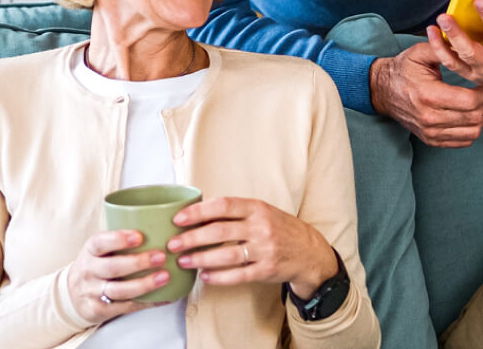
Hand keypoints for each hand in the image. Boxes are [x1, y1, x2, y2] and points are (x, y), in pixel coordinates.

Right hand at [66, 229, 174, 323]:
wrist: (73, 293)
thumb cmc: (96, 265)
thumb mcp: (99, 250)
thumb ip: (119, 240)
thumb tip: (158, 227)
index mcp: (90, 250)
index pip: (100, 243)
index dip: (119, 239)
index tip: (139, 236)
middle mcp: (88, 271)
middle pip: (113, 267)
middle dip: (138, 262)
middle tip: (161, 256)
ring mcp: (93, 292)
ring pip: (120, 290)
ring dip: (144, 284)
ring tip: (165, 277)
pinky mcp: (100, 310)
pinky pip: (126, 307)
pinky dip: (148, 302)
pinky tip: (164, 296)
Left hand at [167, 196, 337, 296]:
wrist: (310, 252)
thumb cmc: (279, 229)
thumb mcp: (261, 212)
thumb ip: (235, 212)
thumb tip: (197, 215)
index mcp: (257, 208)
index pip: (223, 205)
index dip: (198, 212)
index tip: (178, 219)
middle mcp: (261, 227)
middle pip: (220, 232)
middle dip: (192, 238)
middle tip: (173, 244)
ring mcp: (265, 250)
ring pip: (226, 255)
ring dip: (201, 259)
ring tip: (184, 261)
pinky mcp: (266, 270)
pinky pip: (238, 275)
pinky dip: (218, 277)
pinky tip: (204, 276)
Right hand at [370, 44, 482, 147]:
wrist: (382, 91)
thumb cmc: (403, 70)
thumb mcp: (420, 53)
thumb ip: (443, 49)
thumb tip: (464, 46)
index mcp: (428, 95)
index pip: (470, 101)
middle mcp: (429, 117)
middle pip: (474, 117)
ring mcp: (430, 132)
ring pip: (473, 132)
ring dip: (480, 118)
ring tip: (476, 105)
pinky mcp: (431, 140)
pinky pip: (463, 142)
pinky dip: (471, 130)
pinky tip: (467, 116)